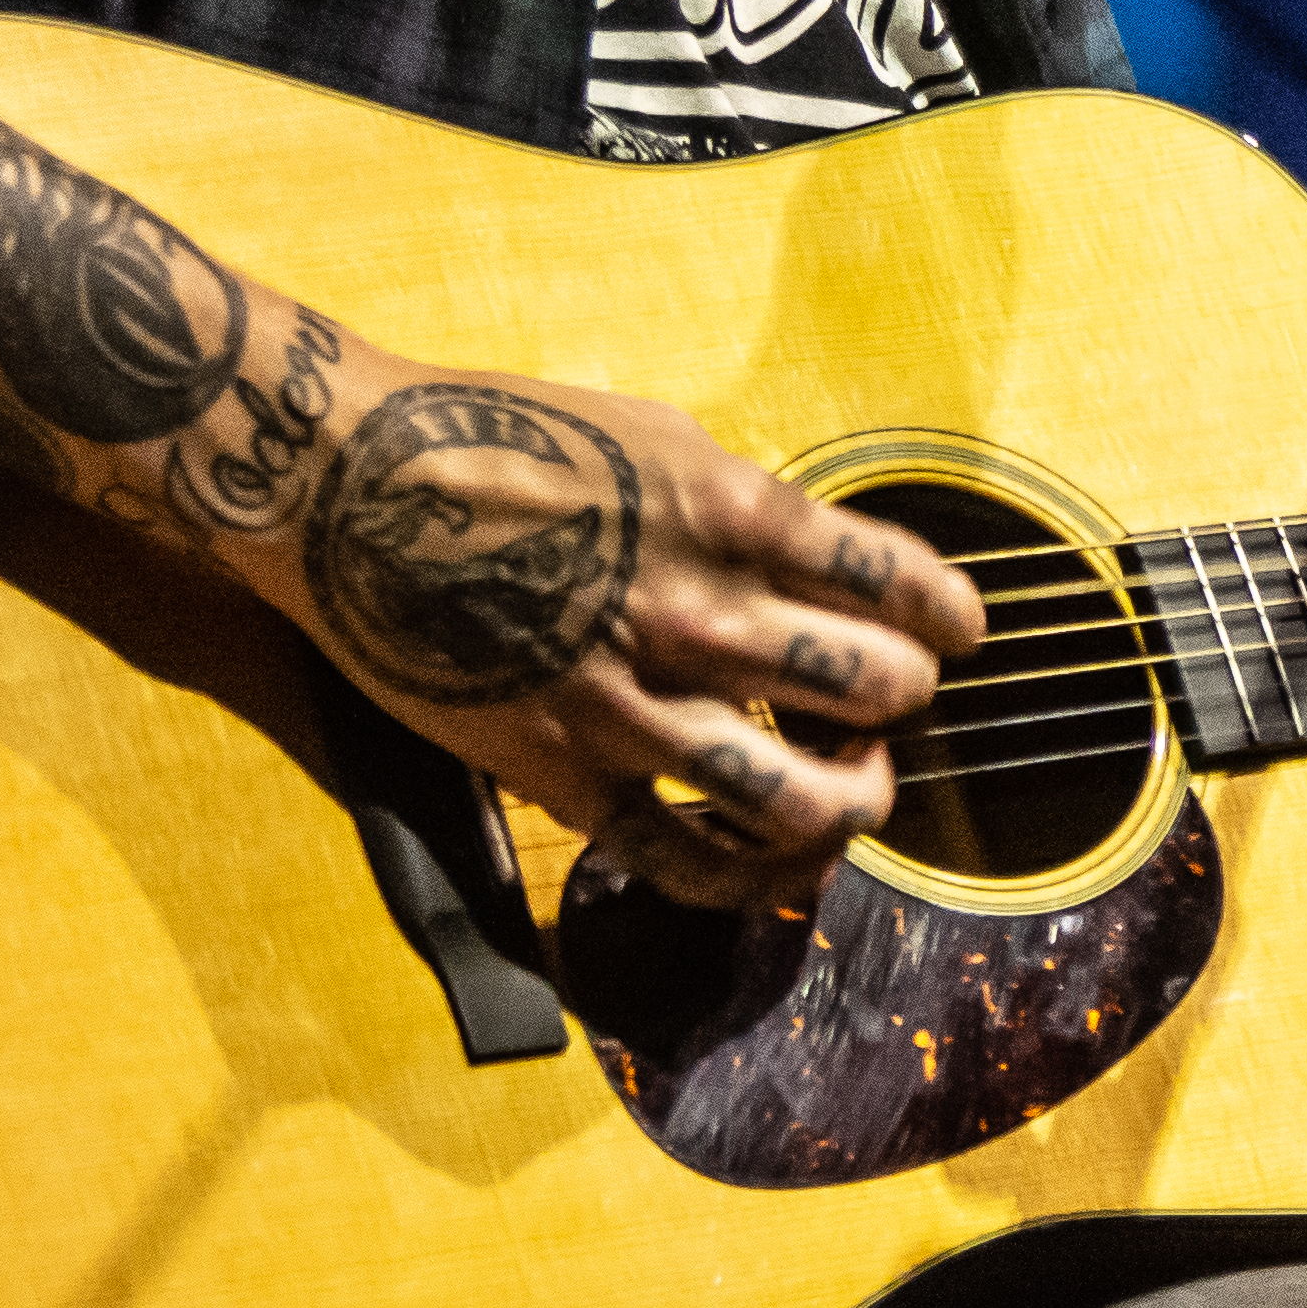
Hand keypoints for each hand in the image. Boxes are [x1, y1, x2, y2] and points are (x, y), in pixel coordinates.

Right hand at [198, 352, 985, 909]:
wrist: (350, 487)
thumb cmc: (499, 438)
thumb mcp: (654, 432)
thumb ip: (744, 505)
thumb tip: (811, 556)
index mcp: (734, 515)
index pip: (900, 584)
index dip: (950, 617)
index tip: (956, 629)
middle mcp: (700, 615)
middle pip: (876, 691)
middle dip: (901, 699)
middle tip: (888, 698)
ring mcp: (633, 704)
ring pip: (803, 799)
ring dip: (853, 798)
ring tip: (851, 784)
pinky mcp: (567, 773)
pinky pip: (689, 861)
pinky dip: (755, 875)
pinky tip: (778, 862)